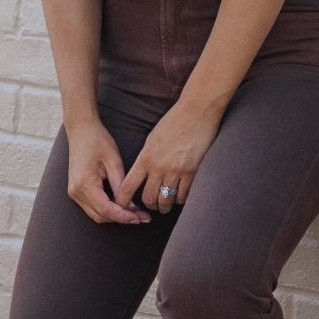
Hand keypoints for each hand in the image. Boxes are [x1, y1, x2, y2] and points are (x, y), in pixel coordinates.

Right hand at [66, 117, 151, 225]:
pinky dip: (107, 210)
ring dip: (115, 216)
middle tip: (143, 217)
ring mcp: (74, 192)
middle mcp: (76, 191)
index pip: (106, 210)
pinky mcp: (76, 191)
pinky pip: (93, 207)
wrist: (81, 130)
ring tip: (136, 213)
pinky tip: (122, 206)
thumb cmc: (98, 140)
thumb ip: (121, 186)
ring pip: (96, 215)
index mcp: (85, 183)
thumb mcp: (114, 161)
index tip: (140, 218)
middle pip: (101, 216)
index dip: (124, 217)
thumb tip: (131, 206)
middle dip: (122, 219)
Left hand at [116, 96, 224, 214]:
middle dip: (148, 206)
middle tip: (151, 207)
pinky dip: (180, 200)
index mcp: (146, 157)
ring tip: (165, 206)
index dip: (123, 201)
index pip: (128, 185)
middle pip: (148, 197)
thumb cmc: (174, 120)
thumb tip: (142, 171)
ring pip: (166, 200)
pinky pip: (183, 195)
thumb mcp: (153, 137)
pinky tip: (179, 198)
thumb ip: (146, 156)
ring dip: (164, 206)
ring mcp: (176, 171)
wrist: (197, 111)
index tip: (121, 208)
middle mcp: (158, 167)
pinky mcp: (192, 172)